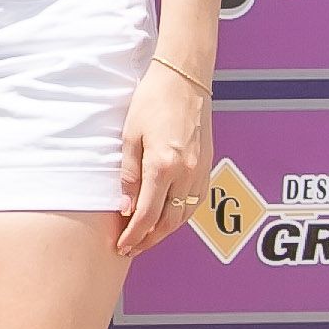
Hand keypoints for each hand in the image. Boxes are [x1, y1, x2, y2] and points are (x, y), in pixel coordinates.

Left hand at [115, 58, 210, 256]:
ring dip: (165, 231)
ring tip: (146, 237)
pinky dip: (180, 215)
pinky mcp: (207, 166)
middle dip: (148, 240)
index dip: (133, 235)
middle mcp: (186, 173)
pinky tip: (167, 217)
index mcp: (163, 166)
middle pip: (168, 222)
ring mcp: (200, 171)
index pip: (147, 215)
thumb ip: (129, 175)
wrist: (184, 80)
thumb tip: (125, 208)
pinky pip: (195, 202)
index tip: (121, 245)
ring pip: (184, 216)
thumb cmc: (153, 101)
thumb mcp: (130, 137)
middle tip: (131, 248)